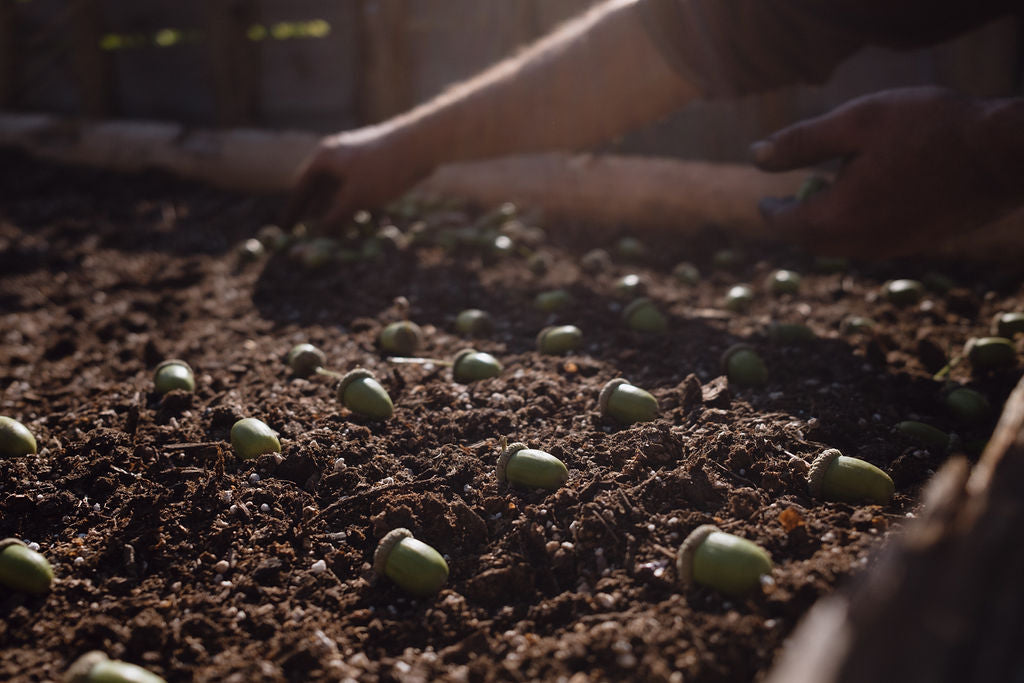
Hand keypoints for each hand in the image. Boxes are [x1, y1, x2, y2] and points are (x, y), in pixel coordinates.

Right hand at [285, 125, 431, 230]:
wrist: (421, 144)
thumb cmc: (383, 170)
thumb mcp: (355, 198)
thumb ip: (335, 217)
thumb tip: (320, 234)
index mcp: (324, 158)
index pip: (301, 187)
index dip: (293, 210)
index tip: (284, 228)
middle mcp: (336, 154)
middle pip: (317, 187)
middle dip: (310, 210)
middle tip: (300, 232)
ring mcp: (355, 157)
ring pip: (337, 188)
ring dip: (331, 209)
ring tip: (326, 231)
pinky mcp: (373, 163)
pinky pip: (354, 186)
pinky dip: (349, 203)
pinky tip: (353, 218)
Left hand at [752, 87, 1018, 257]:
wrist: (1004, 154)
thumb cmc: (930, 127)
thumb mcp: (857, 121)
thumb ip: (801, 142)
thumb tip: (755, 157)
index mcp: (837, 216)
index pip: (785, 225)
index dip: (770, 211)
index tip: (765, 199)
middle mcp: (860, 244)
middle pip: (810, 242)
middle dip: (795, 223)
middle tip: (788, 201)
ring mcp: (892, 248)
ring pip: (841, 246)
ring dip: (825, 226)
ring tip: (827, 193)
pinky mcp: (918, 245)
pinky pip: (870, 244)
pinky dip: (855, 227)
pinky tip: (868, 199)